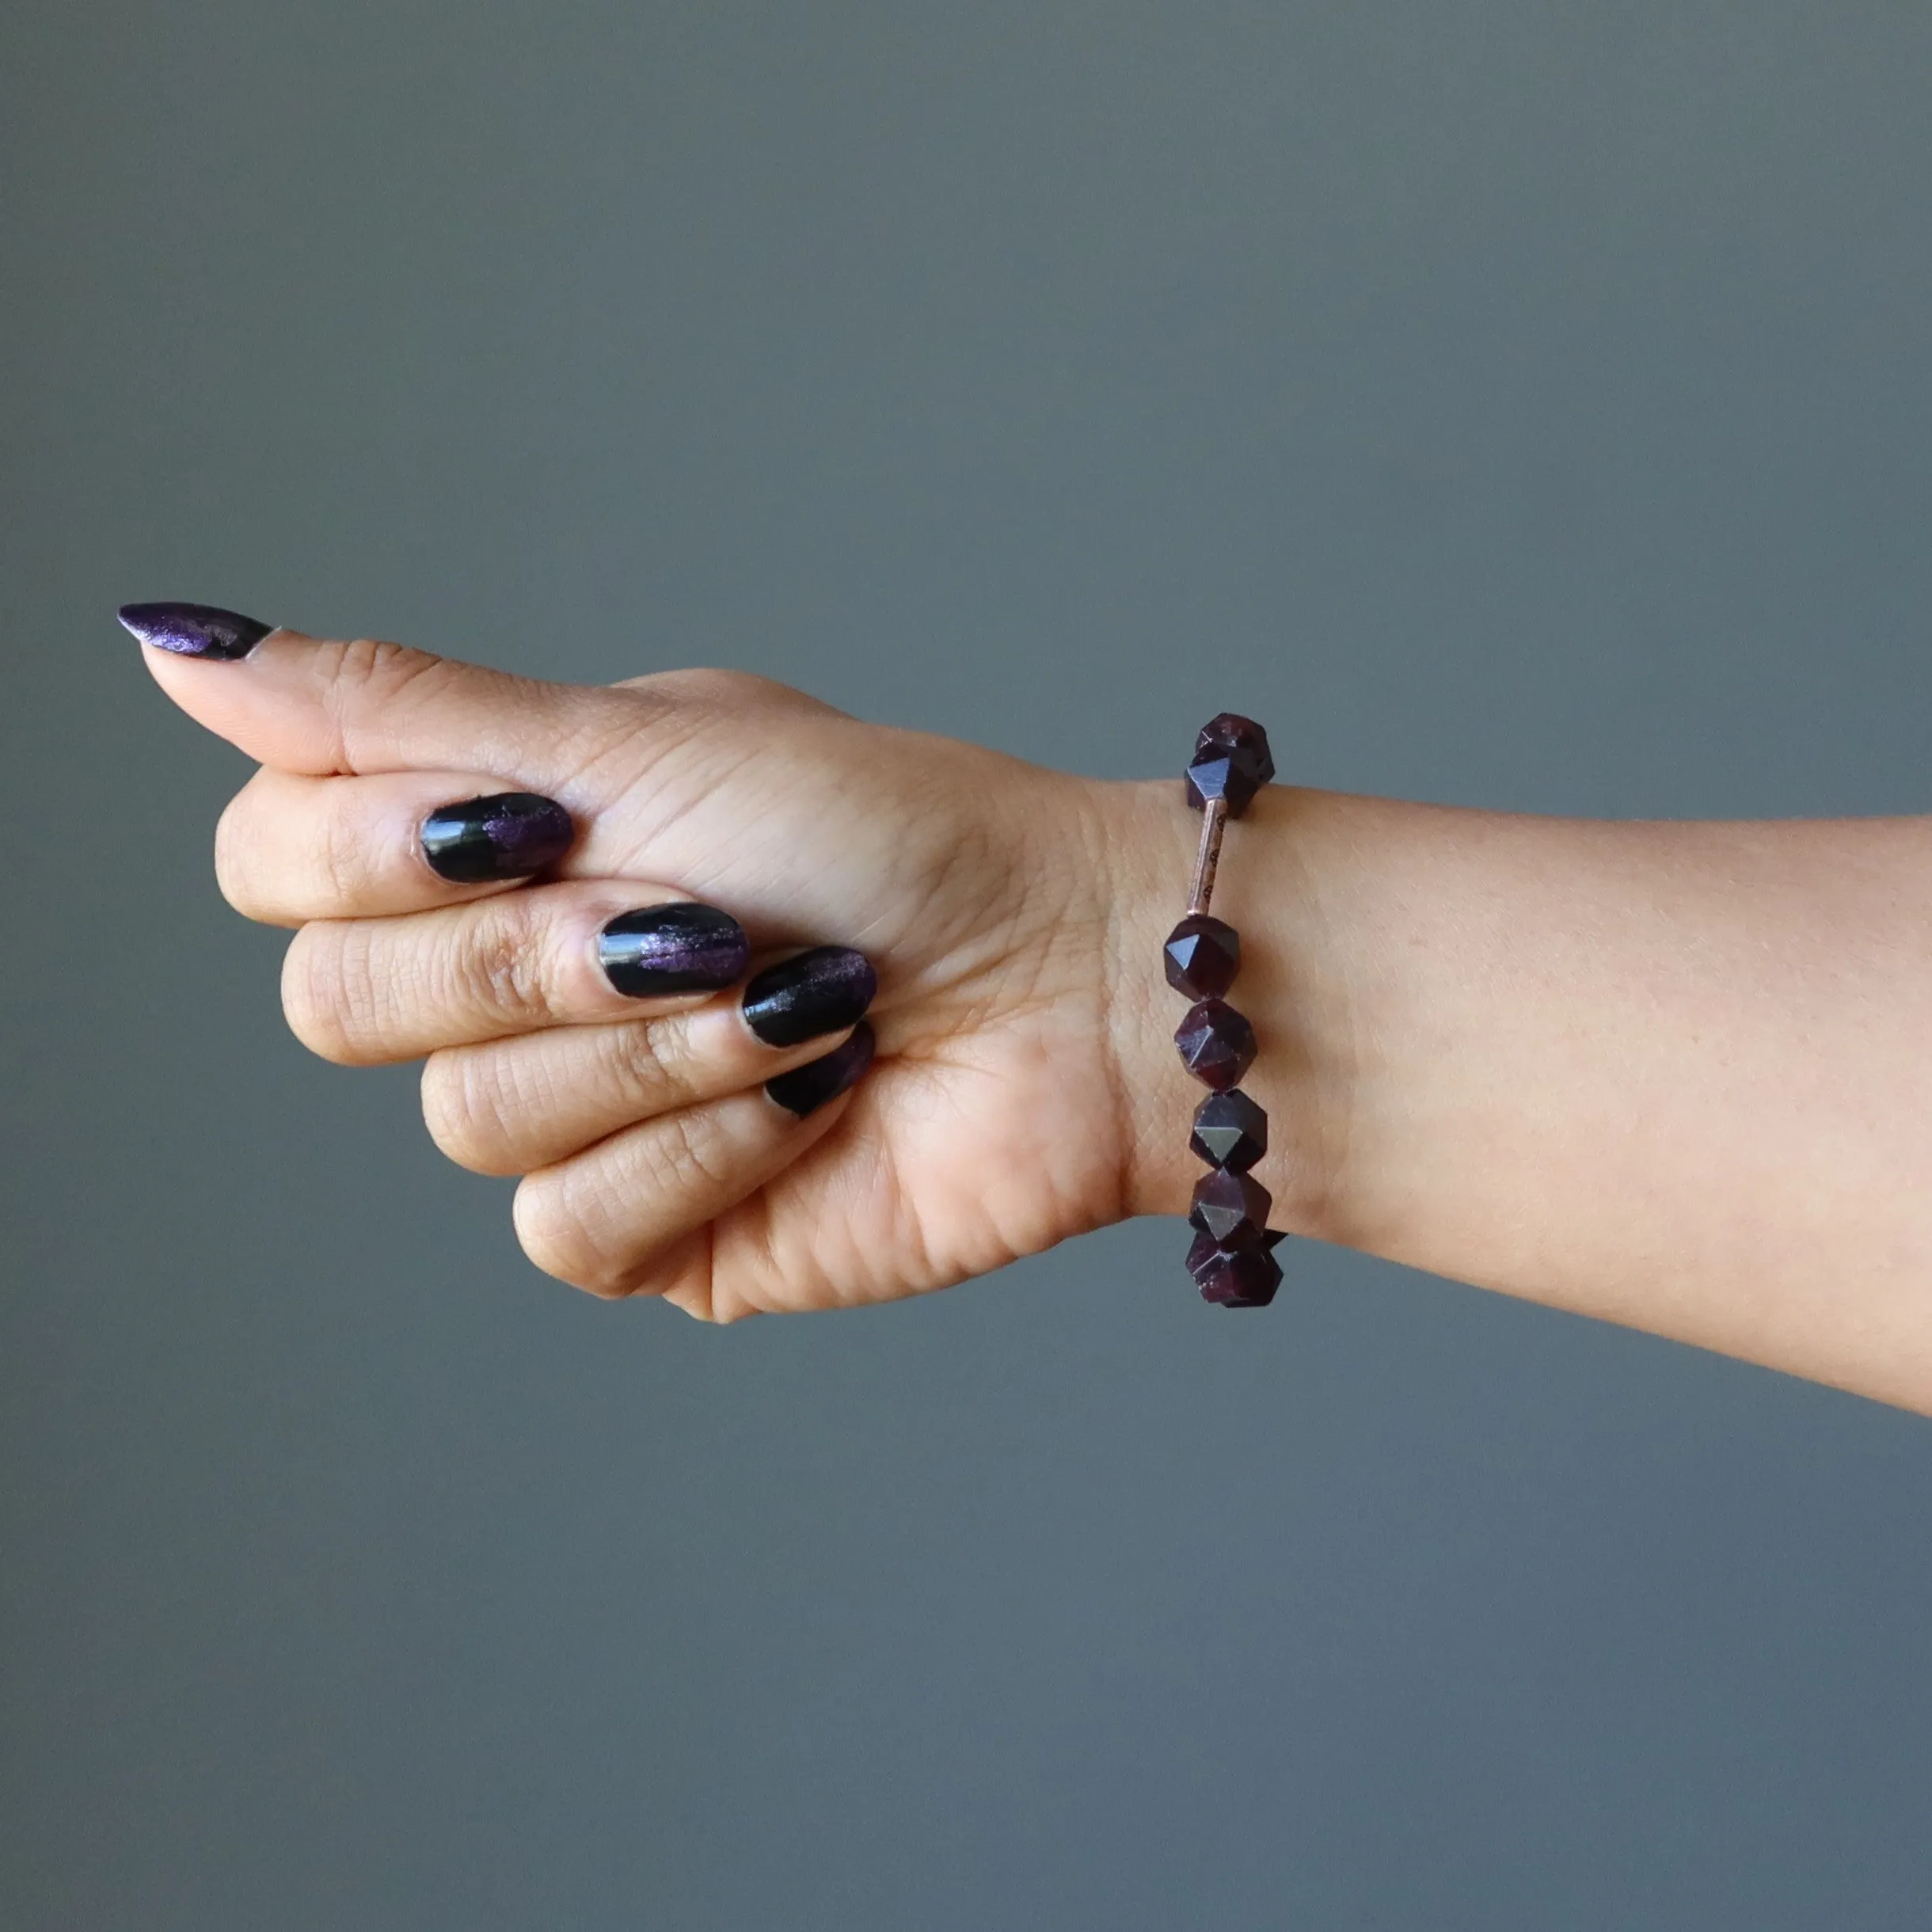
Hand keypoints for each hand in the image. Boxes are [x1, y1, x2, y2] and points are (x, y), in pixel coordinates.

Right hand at [136, 612, 1207, 1319]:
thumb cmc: (889, 834)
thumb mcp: (637, 747)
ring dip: (652, 1044)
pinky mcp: (651, 1228)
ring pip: (465, 1120)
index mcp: (497, 839)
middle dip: (534, 957)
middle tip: (698, 915)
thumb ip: (401, 713)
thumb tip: (176, 648)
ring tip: (793, 996)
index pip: (276, 863)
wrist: (1065, 979)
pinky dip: (706, 1145)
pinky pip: (570, 1224)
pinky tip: (811, 1096)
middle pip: (335, 1008)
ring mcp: (580, 1111)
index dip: (367, 850)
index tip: (534, 817)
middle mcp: (517, 975)